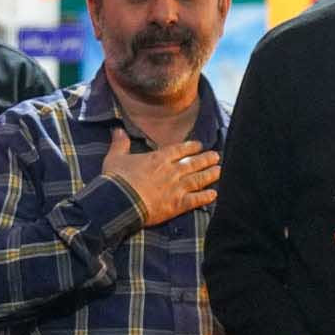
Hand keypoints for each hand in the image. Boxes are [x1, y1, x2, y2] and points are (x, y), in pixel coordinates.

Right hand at [99, 128, 220, 227]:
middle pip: (194, 163)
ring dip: (210, 174)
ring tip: (219, 170)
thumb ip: (120, 143)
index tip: (199, 145)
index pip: (180, 149)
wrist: (118, 201)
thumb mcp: (114, 158)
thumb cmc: (116, 180)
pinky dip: (206, 197)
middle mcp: (172, 171)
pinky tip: (214, 195)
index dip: (191, 147)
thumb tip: (117, 130)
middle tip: (216, 156)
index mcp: (159, 158)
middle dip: (206, 158)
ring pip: (199, 179)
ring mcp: (177, 188)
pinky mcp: (177, 204)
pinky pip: (196, 200)